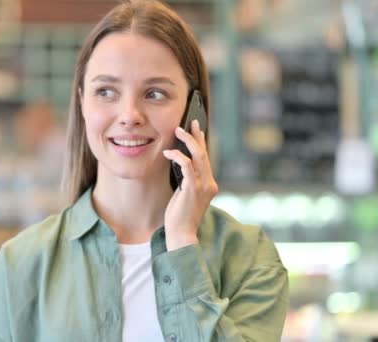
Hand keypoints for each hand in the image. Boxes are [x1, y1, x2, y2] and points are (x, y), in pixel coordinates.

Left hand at [162, 119, 218, 250]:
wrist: (182, 234)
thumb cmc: (180, 216)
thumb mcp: (185, 195)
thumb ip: (187, 181)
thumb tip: (180, 165)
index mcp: (209, 185)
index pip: (206, 159)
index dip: (202, 143)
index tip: (196, 130)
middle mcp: (209, 184)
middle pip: (204, 153)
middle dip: (197, 136)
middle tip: (190, 122)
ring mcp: (203, 186)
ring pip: (198, 156)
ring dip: (187, 141)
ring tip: (178, 130)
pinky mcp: (192, 188)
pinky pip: (186, 165)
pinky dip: (177, 156)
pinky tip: (167, 153)